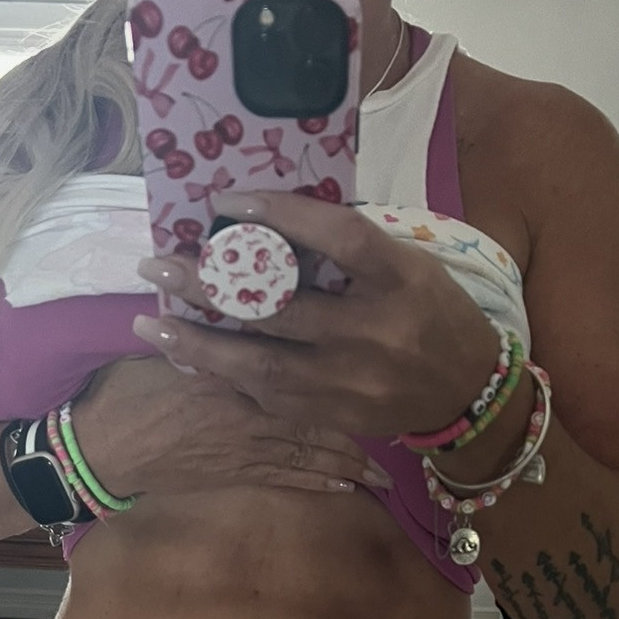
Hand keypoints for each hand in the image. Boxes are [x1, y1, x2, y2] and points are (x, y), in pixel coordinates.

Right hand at [71, 352, 393, 502]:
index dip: (329, 346)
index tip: (364, 335)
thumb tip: (232, 301)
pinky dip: (322, 479)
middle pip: (318, 405)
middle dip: (358, 410)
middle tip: (397, 406)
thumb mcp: (167, 346)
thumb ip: (209, 330)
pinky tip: (349, 483)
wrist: (99, 449)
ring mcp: (246, 445)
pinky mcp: (237, 473)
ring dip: (351, 453)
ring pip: (313, 446)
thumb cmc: (124, 392)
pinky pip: (291, 476)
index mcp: (233, 366)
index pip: (288, 352)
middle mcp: (250, 406)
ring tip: (384, 463)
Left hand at [133, 191, 500, 439]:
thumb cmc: (431, 312)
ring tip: (151, 323)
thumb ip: (349, 249)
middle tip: (158, 265)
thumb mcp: (409, 263)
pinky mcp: (337, 416)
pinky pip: (269, 398)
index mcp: (401, 279)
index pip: (337, 237)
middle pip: (282, 306)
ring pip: (263, 365)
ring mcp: (354, 383)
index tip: (225, 202)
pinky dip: (226, 377)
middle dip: (211, 286)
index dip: (280, 214)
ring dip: (200, 345)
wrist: (467, 392)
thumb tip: (268, 223)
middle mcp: (376, 333)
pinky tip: (189, 358)